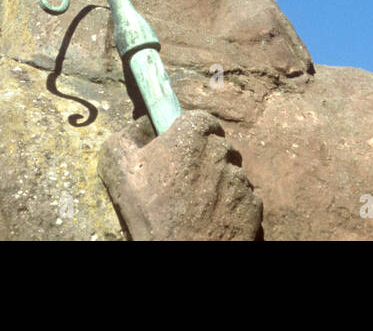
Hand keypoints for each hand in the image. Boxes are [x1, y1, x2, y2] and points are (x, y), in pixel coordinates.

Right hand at [98, 109, 262, 240]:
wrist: (180, 252)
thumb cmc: (150, 212)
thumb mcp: (119, 168)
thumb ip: (126, 138)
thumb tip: (138, 126)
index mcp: (193, 133)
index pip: (200, 120)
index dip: (191, 133)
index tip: (181, 148)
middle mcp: (222, 151)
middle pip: (218, 146)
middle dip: (205, 158)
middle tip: (185, 181)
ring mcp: (241, 179)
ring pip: (232, 172)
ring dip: (218, 183)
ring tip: (197, 204)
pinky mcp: (253, 205)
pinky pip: (244, 198)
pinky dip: (231, 205)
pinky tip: (211, 217)